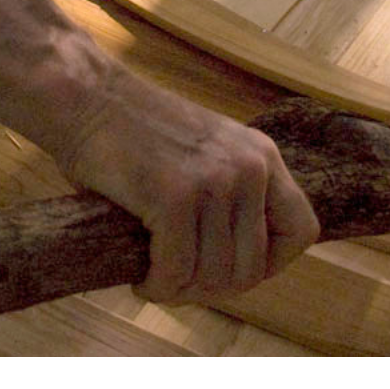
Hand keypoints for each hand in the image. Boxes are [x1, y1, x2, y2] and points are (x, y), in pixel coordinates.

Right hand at [56, 66, 319, 302]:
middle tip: (178, 282)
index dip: (269, 264)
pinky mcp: (174, 196)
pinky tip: (141, 278)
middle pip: (252, 267)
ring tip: (157, 279)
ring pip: (215, 276)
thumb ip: (232, 197)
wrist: (88, 98)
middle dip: (212, 288)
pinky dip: (158, 286)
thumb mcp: (208, 153)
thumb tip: (237, 269)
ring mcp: (214, 180)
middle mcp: (249, 167)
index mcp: (262, 155)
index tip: (228, 268)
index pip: (300, 231)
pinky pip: (177, 271)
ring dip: (182, 290)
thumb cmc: (135, 134)